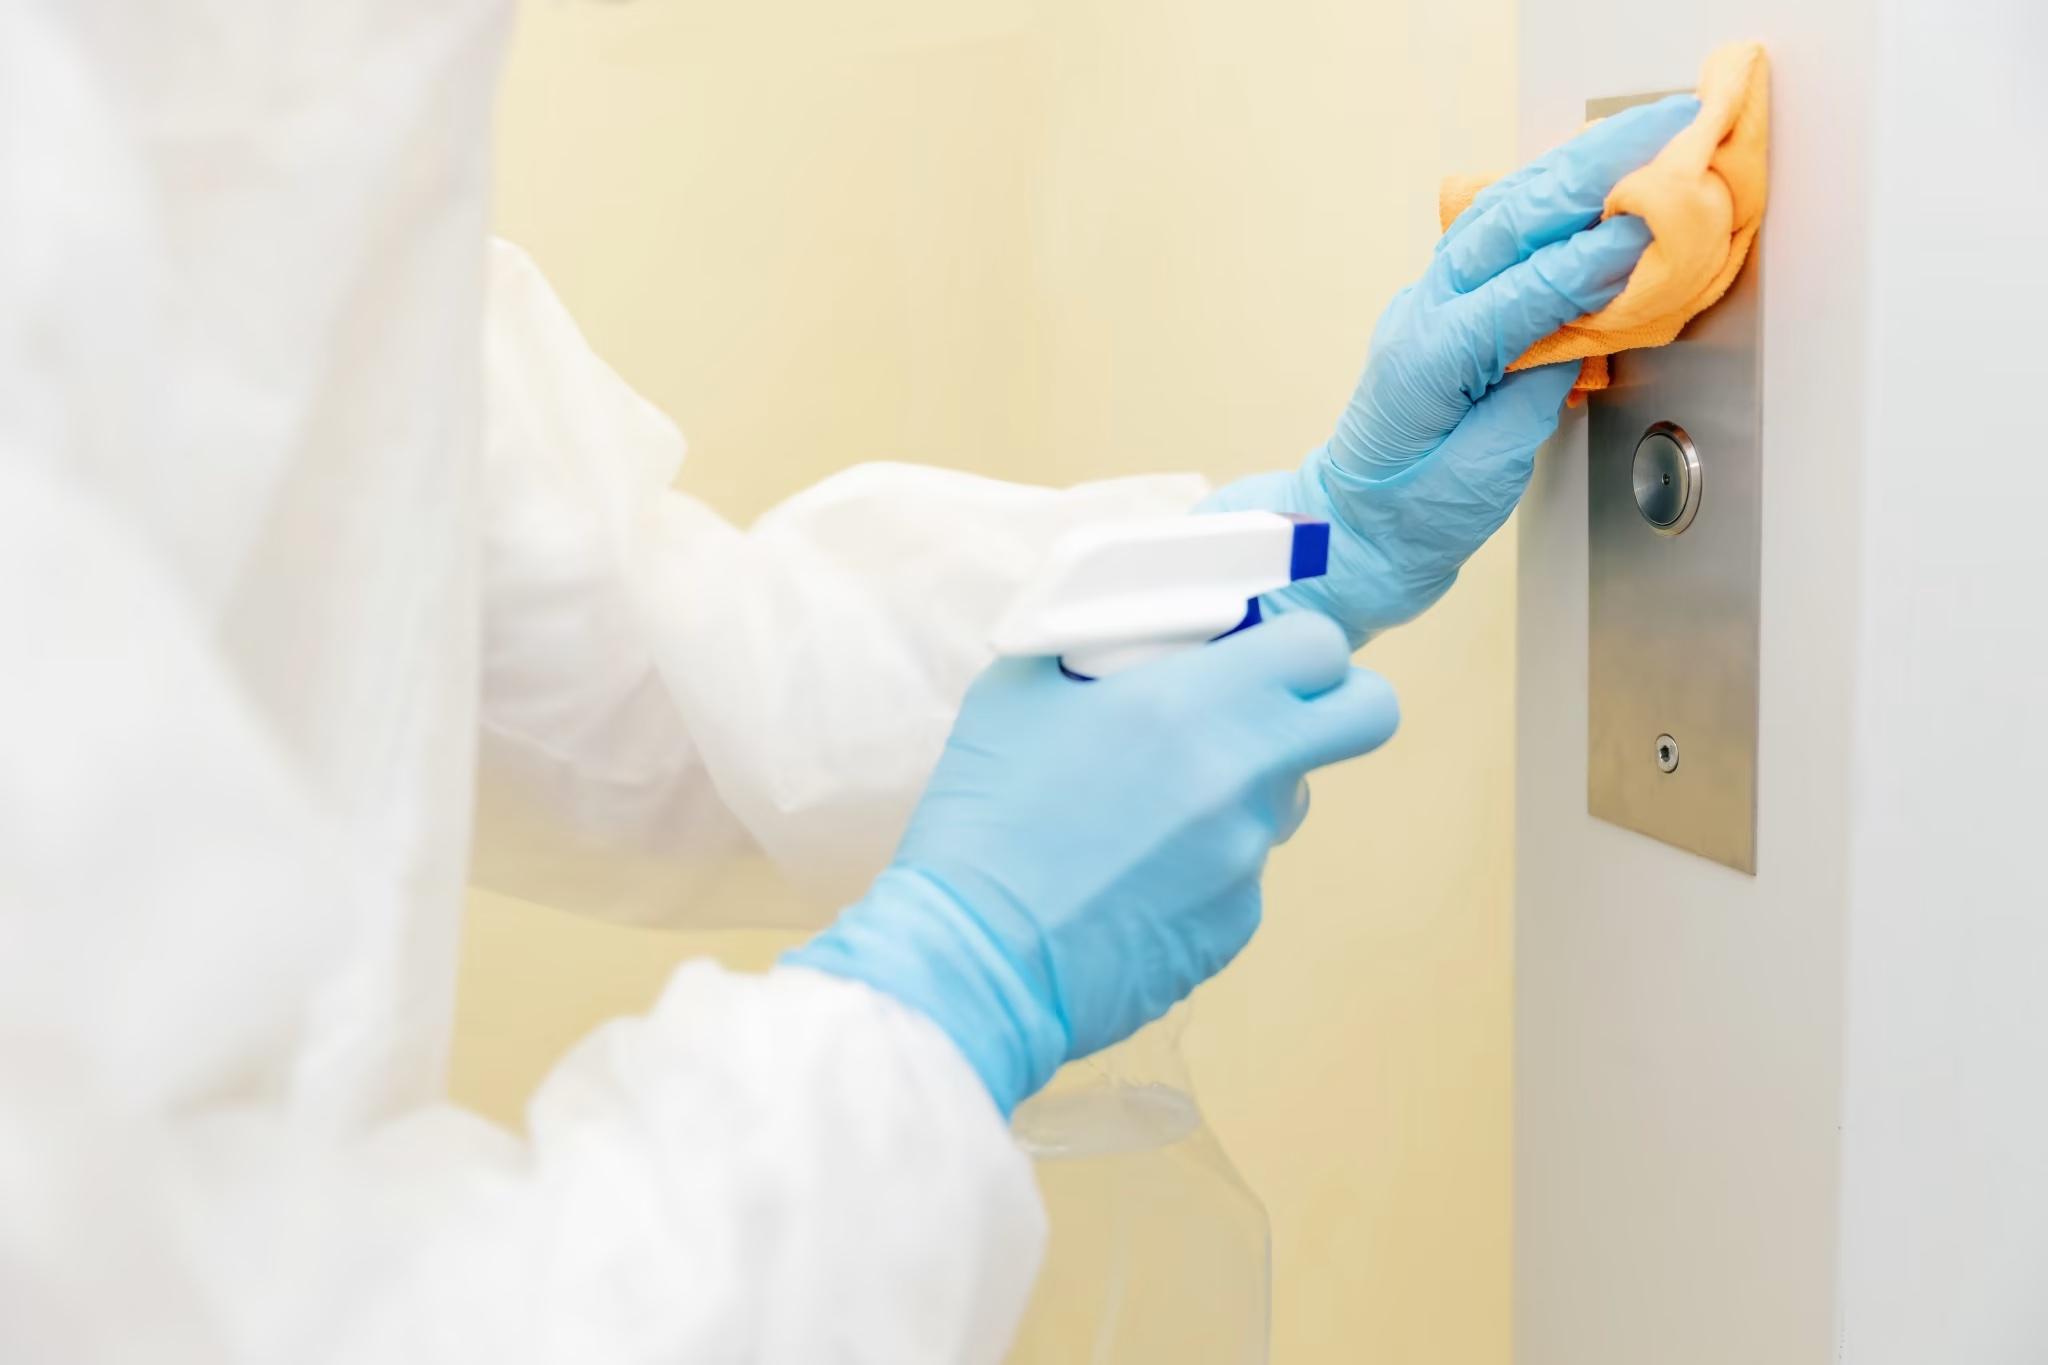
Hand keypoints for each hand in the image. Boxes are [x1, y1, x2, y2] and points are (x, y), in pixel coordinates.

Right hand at [784, 613, 1399, 1114]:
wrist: (974, 959)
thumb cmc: (986, 816)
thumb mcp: (1019, 691)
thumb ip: (1097, 646)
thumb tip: (1142, 638)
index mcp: (1199, 703)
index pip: (1321, 646)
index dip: (1298, 646)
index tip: (1260, 656)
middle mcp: (1245, 777)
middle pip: (1366, 717)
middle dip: (1334, 705)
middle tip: (1270, 714)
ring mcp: (1248, 860)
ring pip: (1285, 801)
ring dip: (1241, 793)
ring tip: (1146, 813)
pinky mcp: (1235, 927)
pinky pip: (1240, 875)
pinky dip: (1200, 868)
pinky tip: (1126, 880)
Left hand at [1206, 94, 1699, 641]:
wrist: (1353, 535)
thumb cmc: (1410, 519)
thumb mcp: (1487, 471)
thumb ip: (1537, 391)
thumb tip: (1588, 329)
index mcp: (1427, 358)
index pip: (1521, 290)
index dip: (1591, 255)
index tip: (1652, 221)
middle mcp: (1421, 314)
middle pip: (1507, 223)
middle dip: (1588, 172)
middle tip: (1662, 133)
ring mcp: (1426, 306)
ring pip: (1497, 217)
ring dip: (1568, 173)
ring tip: (1636, 137)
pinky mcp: (1442, 311)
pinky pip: (1494, 240)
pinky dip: (1545, 203)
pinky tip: (1585, 182)